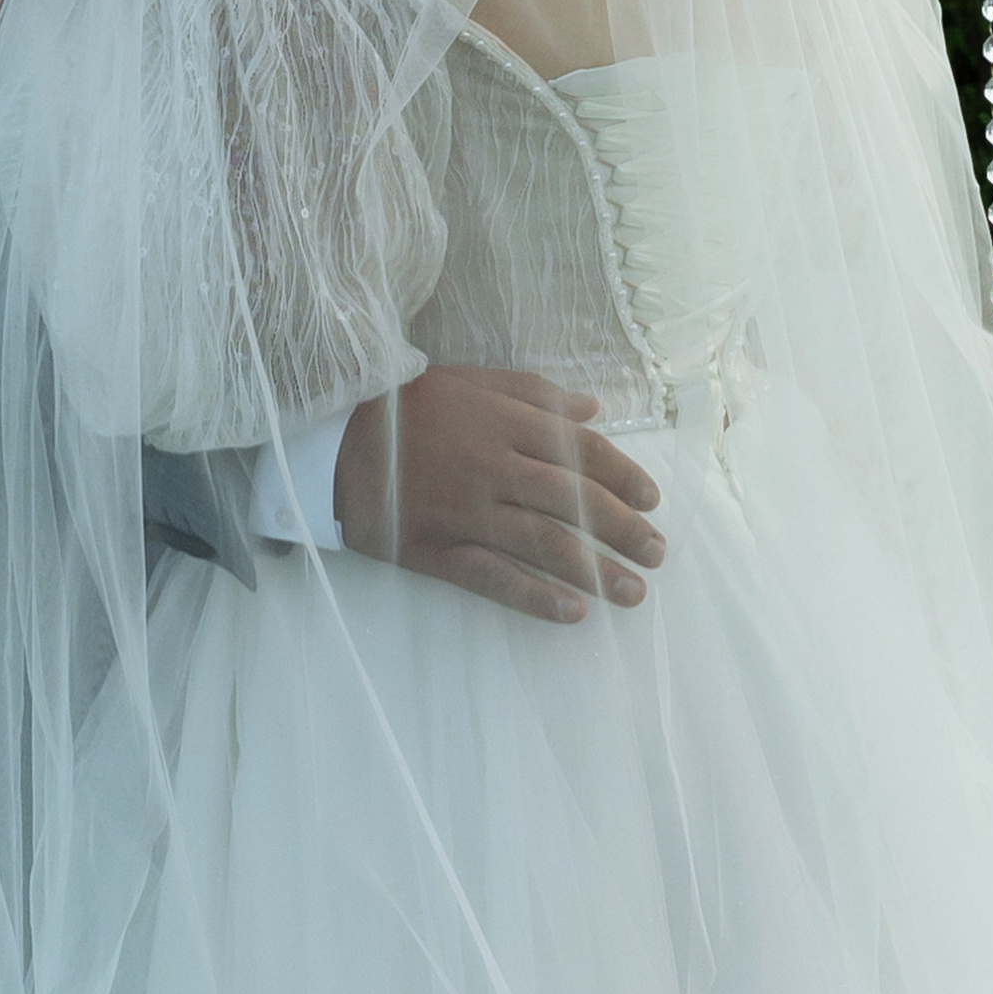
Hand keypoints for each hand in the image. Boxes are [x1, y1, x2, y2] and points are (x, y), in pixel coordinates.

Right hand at [333, 365, 663, 625]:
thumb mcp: (471, 381)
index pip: (579, 451)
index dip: (622, 476)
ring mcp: (466, 513)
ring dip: (595, 571)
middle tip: (658, 553)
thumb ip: (534, 393)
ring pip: (543, 544)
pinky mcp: (439, 551)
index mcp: (503, 421)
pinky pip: (495, 578)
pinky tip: (572, 613)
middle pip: (571, 501)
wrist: (334, 442)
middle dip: (622, 530)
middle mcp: (492, 467)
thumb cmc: (408, 406)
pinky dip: (535, 597)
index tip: (652, 500)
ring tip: (633, 593)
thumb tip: (593, 409)